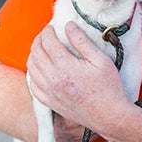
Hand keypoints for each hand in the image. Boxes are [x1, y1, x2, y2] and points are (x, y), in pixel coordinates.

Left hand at [27, 22, 130, 138]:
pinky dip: (33, 73)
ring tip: (42, 48)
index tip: (52, 26)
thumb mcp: (100, 60)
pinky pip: (33, 85)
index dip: (48, 31)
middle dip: (39, 40)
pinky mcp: (50, 103)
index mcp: (65, 67)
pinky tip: (39, 68)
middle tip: (46, 34)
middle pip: (36, 53)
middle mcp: (53, 80)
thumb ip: (82, 41)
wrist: (109, 116)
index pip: (47, 42)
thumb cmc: (109, 88)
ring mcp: (50, 93)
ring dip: (34, 54)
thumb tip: (68, 25)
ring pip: (31, 68)